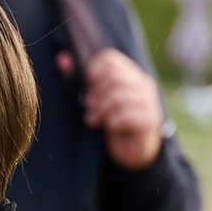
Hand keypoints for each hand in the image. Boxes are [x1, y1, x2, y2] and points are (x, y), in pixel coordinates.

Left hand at [78, 46, 165, 166]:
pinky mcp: (150, 120)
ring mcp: (149, 102)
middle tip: (89, 108)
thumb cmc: (112, 122)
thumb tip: (61, 59)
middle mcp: (143, 84)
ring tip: (94, 120)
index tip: (89, 88)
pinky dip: (112, 122)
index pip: (110, 59)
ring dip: (102, 110)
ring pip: (118, 96)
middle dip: (96, 93)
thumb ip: (78, 80)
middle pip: (113, 76)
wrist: (132, 152)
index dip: (93, 72)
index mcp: (130, 74)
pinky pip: (126, 115)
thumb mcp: (93, 100)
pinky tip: (109, 128)